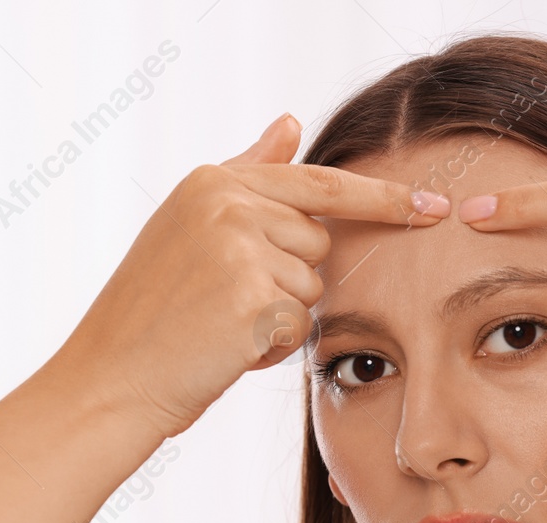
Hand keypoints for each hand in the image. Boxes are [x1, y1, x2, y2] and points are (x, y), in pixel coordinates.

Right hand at [55, 112, 451, 437]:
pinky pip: (298, 327)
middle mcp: (227, 202)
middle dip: (290, 282)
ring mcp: (240, 246)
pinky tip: (223, 350)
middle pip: (320, 244)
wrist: (111, 379)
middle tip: (227, 305)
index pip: (321, 183)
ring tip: (219, 328)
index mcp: (213, 179)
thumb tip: (293, 121)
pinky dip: (270, 349)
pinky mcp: (252, 296)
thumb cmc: (153, 314)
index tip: (434, 206)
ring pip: (311, 289)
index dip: (383, 198)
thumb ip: (250, 172)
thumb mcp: (193, 227)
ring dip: (278, 319)